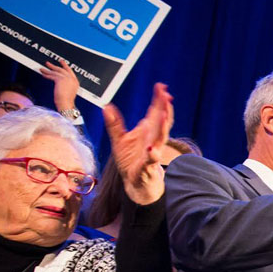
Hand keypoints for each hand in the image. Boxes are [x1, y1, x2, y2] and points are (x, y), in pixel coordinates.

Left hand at [39, 59, 79, 111]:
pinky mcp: (60, 79)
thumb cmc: (67, 101)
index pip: (70, 72)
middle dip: (54, 66)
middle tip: (49, 63)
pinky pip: (52, 76)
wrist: (66, 104)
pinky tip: (43, 74)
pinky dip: (47, 75)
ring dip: (48, 70)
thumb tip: (60, 84)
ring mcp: (67, 78)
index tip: (62, 62)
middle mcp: (72, 79)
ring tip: (42, 69)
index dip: (65, 66)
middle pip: (62, 70)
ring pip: (56, 72)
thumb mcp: (69, 92)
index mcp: (75, 82)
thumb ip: (66, 86)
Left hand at [102, 82, 172, 205]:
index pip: (155, 112)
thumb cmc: (131, 161)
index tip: (161, 86)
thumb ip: (114, 124)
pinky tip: (152, 149)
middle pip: (161, 122)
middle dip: (164, 110)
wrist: (137, 185)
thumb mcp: (119, 140)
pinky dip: (152, 155)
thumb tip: (106, 107)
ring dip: (162, 128)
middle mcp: (153, 140)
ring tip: (163, 116)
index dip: (159, 99)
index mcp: (148, 132)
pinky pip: (151, 161)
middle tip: (166, 96)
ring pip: (159, 139)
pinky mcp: (147, 167)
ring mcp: (152, 153)